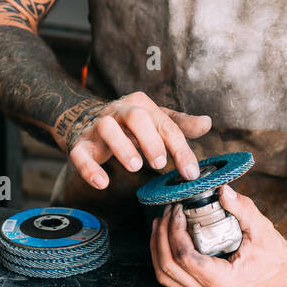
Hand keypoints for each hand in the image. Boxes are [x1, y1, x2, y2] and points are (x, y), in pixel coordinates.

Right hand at [59, 91, 211, 190]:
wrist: (85, 120)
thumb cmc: (128, 125)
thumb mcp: (155, 120)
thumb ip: (180, 124)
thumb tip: (207, 123)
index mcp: (140, 104)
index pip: (165, 124)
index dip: (180, 148)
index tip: (191, 172)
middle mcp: (118, 111)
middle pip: (136, 117)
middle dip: (150, 140)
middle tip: (160, 163)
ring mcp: (97, 126)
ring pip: (107, 128)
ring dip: (122, 147)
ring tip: (135, 166)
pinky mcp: (79, 144)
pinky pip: (80, 153)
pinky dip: (89, 168)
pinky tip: (102, 182)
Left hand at [150, 184, 286, 286]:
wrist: (285, 274)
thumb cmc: (274, 255)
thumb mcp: (260, 227)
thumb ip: (241, 208)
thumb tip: (222, 190)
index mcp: (222, 281)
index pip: (184, 257)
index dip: (174, 231)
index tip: (177, 210)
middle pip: (168, 268)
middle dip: (162, 237)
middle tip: (167, 213)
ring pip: (166, 278)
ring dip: (158, 249)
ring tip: (160, 224)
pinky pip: (174, 280)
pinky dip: (164, 260)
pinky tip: (167, 239)